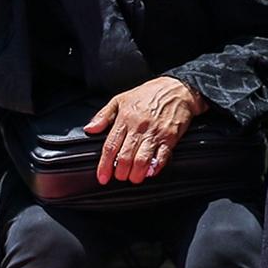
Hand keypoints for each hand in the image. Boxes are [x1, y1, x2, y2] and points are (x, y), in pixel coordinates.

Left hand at [84, 77, 206, 185]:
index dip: (105, 165)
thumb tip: (90, 128)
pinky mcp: (170, 137)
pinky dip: (155, 168)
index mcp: (125, 119)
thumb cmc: (148, 94)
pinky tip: (150, 172)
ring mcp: (155, 133)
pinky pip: (162, 157)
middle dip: (120, 173)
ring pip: (142, 161)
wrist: (177, 89)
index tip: (102, 177)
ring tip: (133, 177)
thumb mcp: (121, 99)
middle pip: (125, 157)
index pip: (111, 146)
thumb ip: (103, 115)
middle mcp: (139, 127)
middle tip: (119, 177)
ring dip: (136, 174)